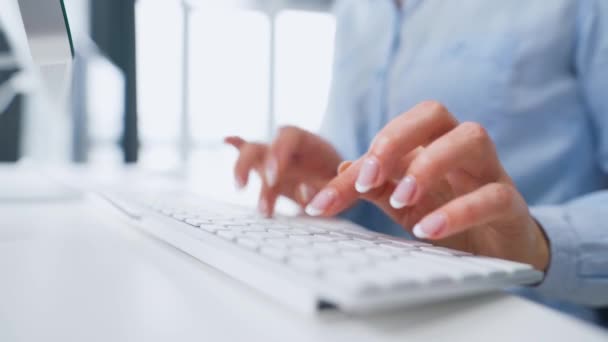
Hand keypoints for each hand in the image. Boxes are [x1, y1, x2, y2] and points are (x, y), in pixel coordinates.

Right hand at [225, 126, 342, 216]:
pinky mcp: (268, 170)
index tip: (273, 177)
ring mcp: (275, 158)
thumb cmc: (345, 181)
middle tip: (245, 187)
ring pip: (251, 155)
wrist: (347, 181)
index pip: (288, 137)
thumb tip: (307, 189)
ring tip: (248, 202)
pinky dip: (237, 146)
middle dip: (249, 164)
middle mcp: (288, 148)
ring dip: (243, 173)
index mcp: (309, 144)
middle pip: (261, 145)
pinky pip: (250, 156)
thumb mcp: (344, 185)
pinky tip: (227, 140)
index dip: (277, 153)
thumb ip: (328, 186)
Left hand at [304, 101, 549, 269]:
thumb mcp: (405, 206)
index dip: (354, 165)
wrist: (499, 251)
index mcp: (429, 145)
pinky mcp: (511, 203)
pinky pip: (493, 195)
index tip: (322, 202)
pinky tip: (429, 230)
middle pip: (433, 113)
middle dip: (395, 138)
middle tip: (368, 178)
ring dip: (430, 164)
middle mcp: (458, 149)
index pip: (390, 138)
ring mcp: (489, 172)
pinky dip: (459, 210)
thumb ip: (378, 187)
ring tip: (402, 200)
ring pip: (471, 137)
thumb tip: (341, 168)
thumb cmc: (449, 219)